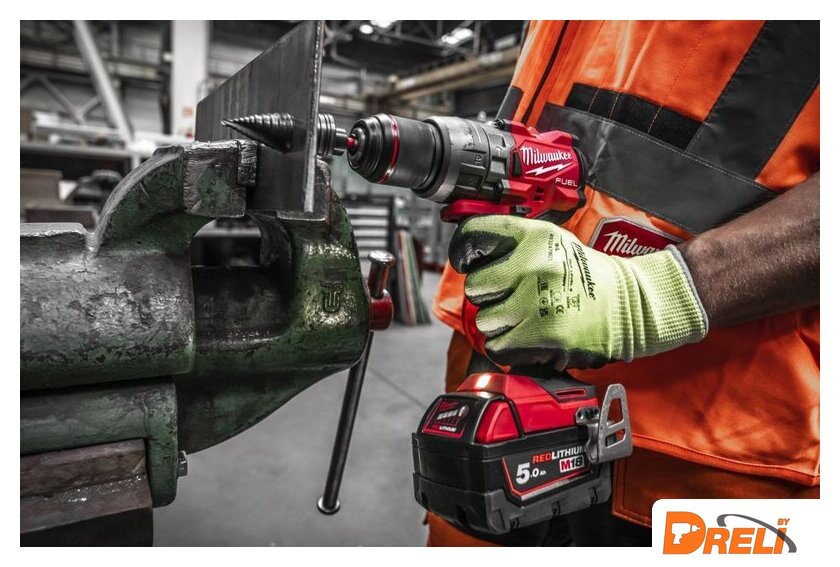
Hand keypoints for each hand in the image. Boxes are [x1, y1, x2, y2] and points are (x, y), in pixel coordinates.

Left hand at [449, 215, 707, 370]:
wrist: (631, 305)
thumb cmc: (587, 276)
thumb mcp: (553, 241)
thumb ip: (512, 242)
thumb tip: (469, 253)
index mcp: (534, 236)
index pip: (474, 234)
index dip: (463, 250)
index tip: (465, 260)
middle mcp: (534, 265)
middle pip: (475, 285)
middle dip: (488, 295)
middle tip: (510, 297)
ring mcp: (538, 301)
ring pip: (485, 320)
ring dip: (500, 324)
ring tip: (525, 318)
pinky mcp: (543, 334)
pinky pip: (498, 346)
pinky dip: (508, 346)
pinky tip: (529, 335)